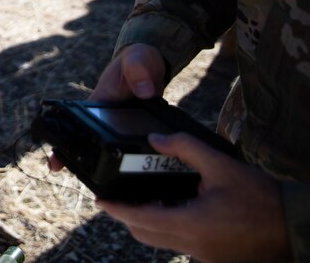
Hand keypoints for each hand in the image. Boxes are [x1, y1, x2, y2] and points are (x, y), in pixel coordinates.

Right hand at [49, 44, 165, 171]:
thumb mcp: (138, 61)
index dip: (62, 143)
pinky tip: (129, 177)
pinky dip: (128, 163)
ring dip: (100, 165)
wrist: (153, 63)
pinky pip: (128, 148)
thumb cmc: (139, 59)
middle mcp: (105, 117)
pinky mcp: (136, 130)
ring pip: (106, 149)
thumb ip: (138, 71)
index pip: (75, 123)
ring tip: (99, 188)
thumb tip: (144, 92)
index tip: (53, 160)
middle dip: (74, 160)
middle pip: (85, 142)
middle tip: (66, 177)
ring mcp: (119, 125)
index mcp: (98, 102)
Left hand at [97, 133, 289, 261]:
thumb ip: (185, 148)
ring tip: (149, 196)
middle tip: (121, 195)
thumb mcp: (221, 165)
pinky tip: (176, 206)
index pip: (140, 220)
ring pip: (162, 241)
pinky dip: (170, 227)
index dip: (116, 209)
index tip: (99, 200)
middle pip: (145, 235)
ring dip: (150, 221)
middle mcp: (192, 245)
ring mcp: (203, 255)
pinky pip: (180, 244)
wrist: (293, 225)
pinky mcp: (212, 257)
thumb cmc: (260, 198)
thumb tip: (155, 139)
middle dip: (129, 216)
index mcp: (190, 225)